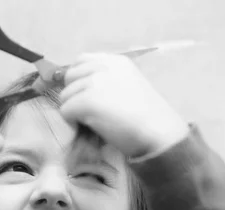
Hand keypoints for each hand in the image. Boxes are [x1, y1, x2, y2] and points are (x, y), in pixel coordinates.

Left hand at [60, 53, 188, 157]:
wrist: (159, 133)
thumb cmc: (148, 117)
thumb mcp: (130, 86)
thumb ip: (108, 81)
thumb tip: (81, 88)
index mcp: (117, 61)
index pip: (82, 60)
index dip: (79, 79)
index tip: (87, 95)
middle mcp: (104, 67)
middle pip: (69, 76)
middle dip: (74, 94)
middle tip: (88, 112)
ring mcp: (94, 83)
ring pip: (65, 95)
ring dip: (74, 110)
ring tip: (92, 122)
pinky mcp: (87, 101)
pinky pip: (65, 111)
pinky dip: (72, 122)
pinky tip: (89, 128)